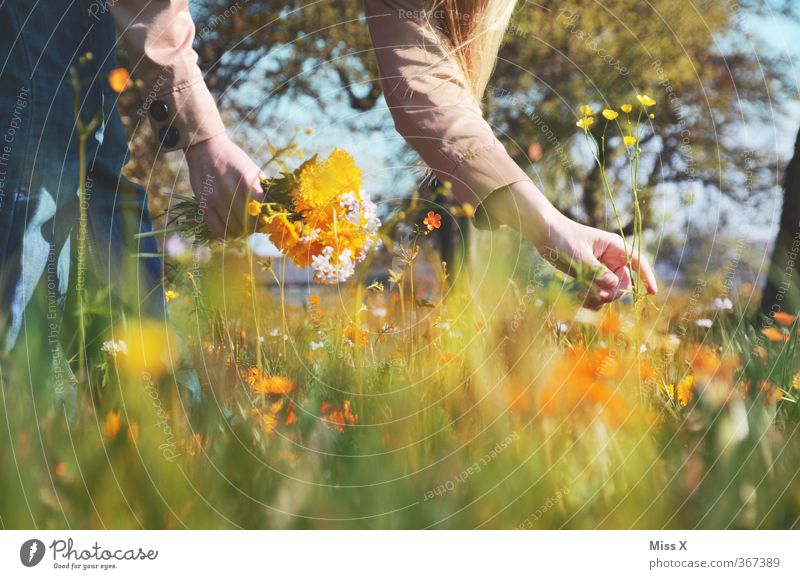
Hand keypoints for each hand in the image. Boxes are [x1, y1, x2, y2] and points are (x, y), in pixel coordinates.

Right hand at [184, 133, 262, 237]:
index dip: (264, 221)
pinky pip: (217, 229)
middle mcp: (230, 190)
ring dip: (241, 232)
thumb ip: (263, 188)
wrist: (206, 148)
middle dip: (253, 228)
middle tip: (254, 227)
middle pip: (247, 222)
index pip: (260, 211)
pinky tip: (229, 230)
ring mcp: (215, 198)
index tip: (265, 223)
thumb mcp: (253, 169)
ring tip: (243, 229)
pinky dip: (225, 234)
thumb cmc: (234, 160)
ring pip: (233, 228)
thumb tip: (275, 209)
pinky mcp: (203, 204)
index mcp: (247, 181)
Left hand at [480, 180, 657, 307]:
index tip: (652, 293)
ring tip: (584, 297)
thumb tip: (614, 288)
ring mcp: (600, 268)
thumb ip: (597, 273)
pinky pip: (597, 292)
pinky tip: (581, 299)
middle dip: (613, 293)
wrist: (544, 234)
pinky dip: (591, 299)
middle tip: (597, 296)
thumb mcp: (580, 256)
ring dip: (600, 298)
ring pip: (610, 290)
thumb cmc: (563, 238)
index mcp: (614, 247)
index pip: (639, 262)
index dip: (648, 277)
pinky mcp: (589, 277)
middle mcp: (611, 258)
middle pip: (623, 282)